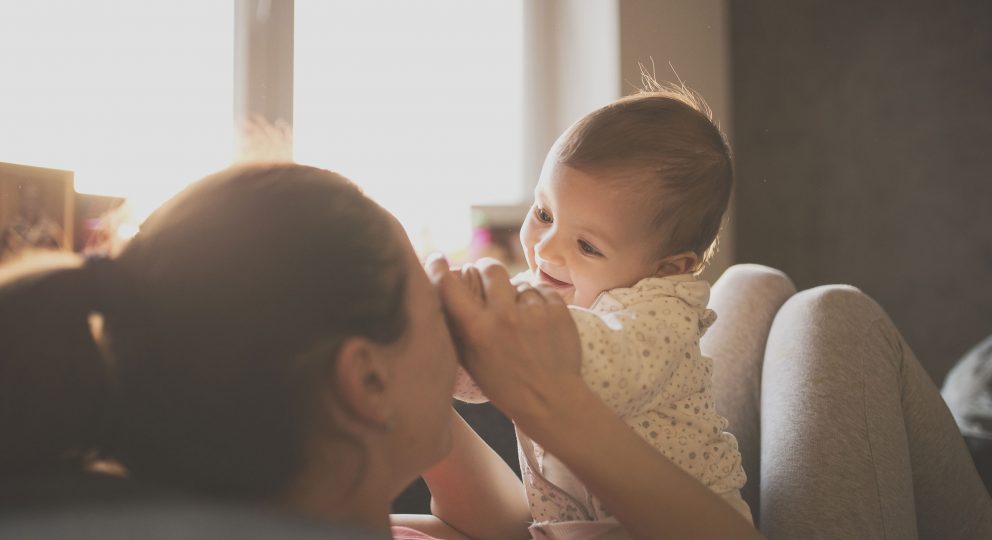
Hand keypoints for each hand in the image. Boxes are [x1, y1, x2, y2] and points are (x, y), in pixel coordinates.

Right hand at [425, 256, 581, 422]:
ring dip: (516, 295)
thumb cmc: (506, 386)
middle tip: (487, 277)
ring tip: (520, 318)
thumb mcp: (471, 362)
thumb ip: (458, 329)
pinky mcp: (558, 310)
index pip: (449, 287)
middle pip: (491, 268)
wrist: (552, 401)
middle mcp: (504, 316)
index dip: (438, 268)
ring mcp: (534, 312)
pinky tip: (538, 322)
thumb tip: (444, 297)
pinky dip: (538, 301)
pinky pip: (542, 291)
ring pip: (519, 283)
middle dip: (486, 269)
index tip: (437, 259)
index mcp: (478, 330)